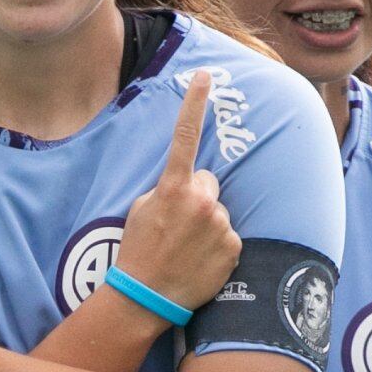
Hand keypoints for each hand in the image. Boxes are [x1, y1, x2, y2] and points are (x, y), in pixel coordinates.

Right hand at [110, 72, 237, 312]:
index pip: (186, 136)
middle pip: (209, 182)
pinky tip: (199, 260)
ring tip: (186, 247)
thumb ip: (167, 190)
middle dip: (198, 197)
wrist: (146, 296)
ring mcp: (220, 224)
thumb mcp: (141, 210)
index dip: (195, 102)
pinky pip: (229, 235)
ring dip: (207, 223)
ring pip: (220, 210)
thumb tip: (189, 186)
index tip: (206, 76)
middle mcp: (202, 201)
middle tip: (178, 225)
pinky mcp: (234, 246)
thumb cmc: (138, 251)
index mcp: (173, 187)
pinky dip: (218, 246)